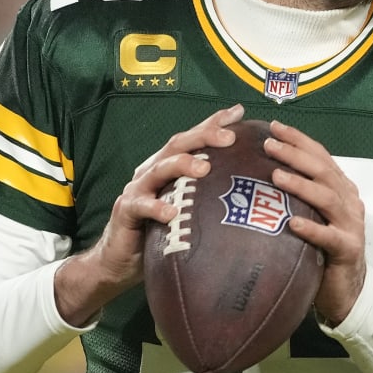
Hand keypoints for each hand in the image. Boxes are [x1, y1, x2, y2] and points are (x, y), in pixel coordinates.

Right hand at [53, 104, 243, 326]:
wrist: (121, 260)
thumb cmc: (161, 234)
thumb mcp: (189, 210)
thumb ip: (209, 196)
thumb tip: (252, 193)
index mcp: (169, 167)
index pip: (193, 140)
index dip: (214, 123)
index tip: (239, 112)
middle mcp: (153, 171)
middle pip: (177, 146)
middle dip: (203, 136)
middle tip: (229, 137)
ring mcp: (138, 189)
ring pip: (160, 169)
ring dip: (182, 165)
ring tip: (204, 168)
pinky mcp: (126, 210)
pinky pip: (141, 206)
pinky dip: (156, 207)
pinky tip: (171, 213)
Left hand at [261, 119, 367, 326]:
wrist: (346, 291)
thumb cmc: (322, 251)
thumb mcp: (312, 217)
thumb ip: (298, 197)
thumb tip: (260, 174)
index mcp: (341, 190)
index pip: (321, 157)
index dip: (299, 140)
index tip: (274, 127)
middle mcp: (349, 202)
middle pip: (323, 171)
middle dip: (296, 155)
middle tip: (269, 145)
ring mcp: (351, 225)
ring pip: (327, 198)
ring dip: (301, 185)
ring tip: (276, 176)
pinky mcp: (348, 249)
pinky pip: (329, 236)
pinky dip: (311, 228)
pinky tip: (292, 224)